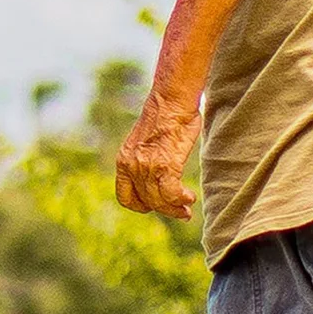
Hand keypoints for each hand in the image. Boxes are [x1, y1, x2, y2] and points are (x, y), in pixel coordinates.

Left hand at [115, 96, 202, 218]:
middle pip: (147, 201)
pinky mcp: (164, 166)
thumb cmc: (165, 117)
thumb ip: (146, 161)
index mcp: (123, 161)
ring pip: (160, 200)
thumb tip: (159, 176)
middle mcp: (131, 166)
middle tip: (181, 213)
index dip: (139, 205)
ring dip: (176, 208)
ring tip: (187, 208)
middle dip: (165, 210)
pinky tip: (189, 198)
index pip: (125, 197)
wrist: (171, 100)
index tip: (153, 206)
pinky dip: (181, 199)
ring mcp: (146, 167)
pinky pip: (171, 194)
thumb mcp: (145, 142)